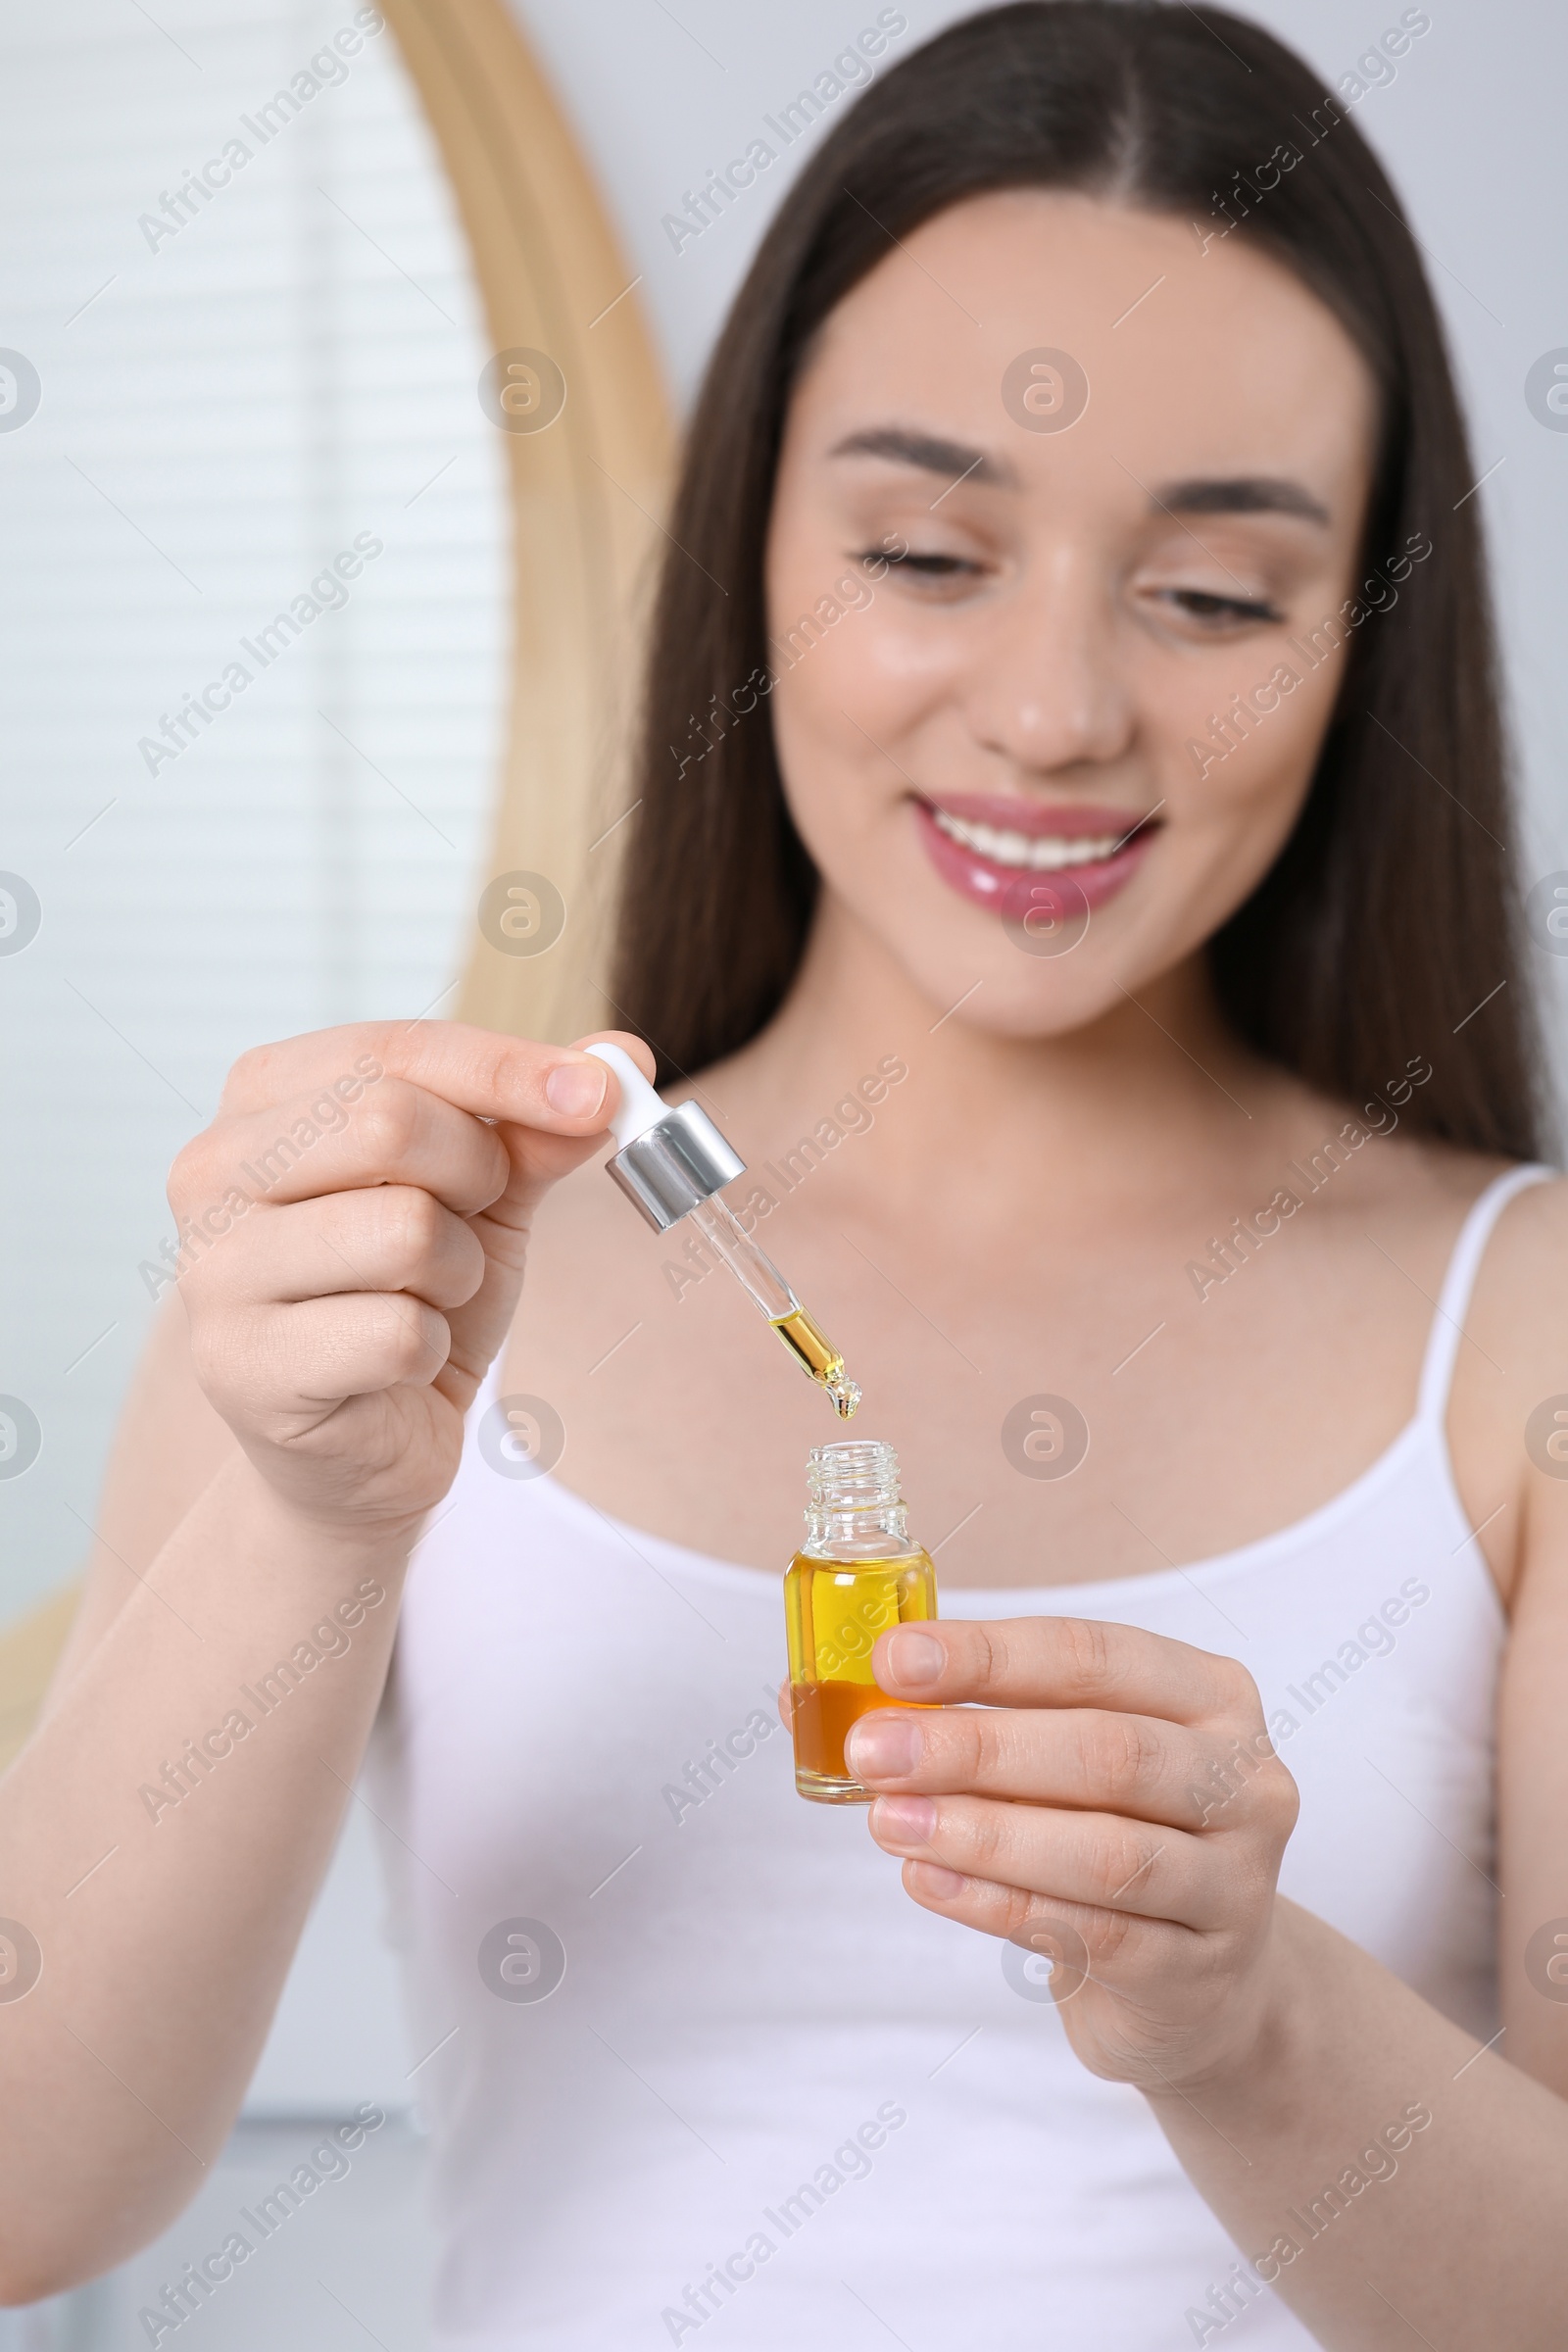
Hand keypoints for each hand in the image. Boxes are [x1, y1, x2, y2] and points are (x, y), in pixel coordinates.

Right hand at [167, 1020, 648, 1536]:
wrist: (364, 1445)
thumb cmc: (412, 1295)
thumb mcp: (485, 1196)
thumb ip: (535, 1126)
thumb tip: (619, 1060)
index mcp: (262, 1097)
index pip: (396, 1050)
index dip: (508, 1069)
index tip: (600, 1093)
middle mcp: (212, 1170)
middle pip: (388, 1123)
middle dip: (476, 1176)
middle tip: (478, 1220)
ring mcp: (214, 1272)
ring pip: (405, 1232)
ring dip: (458, 1274)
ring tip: (426, 1300)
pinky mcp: (244, 1369)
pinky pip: (399, 1334)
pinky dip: (432, 1350)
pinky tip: (397, 1365)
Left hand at [848, 1616, 1299, 2094]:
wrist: (1204, 1987)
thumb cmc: (1116, 1838)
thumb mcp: (1063, 1766)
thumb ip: (966, 1720)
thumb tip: (817, 1697)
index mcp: (1209, 1697)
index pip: (1094, 1656)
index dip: (989, 1654)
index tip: (893, 1659)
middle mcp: (1243, 1780)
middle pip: (1105, 1751)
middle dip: (975, 1746)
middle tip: (873, 1749)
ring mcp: (1234, 1883)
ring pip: (1105, 1851)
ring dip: (982, 1832)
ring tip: (887, 1821)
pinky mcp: (1200, 1972)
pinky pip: (1094, 1933)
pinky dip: (1000, 1903)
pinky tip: (928, 1880)